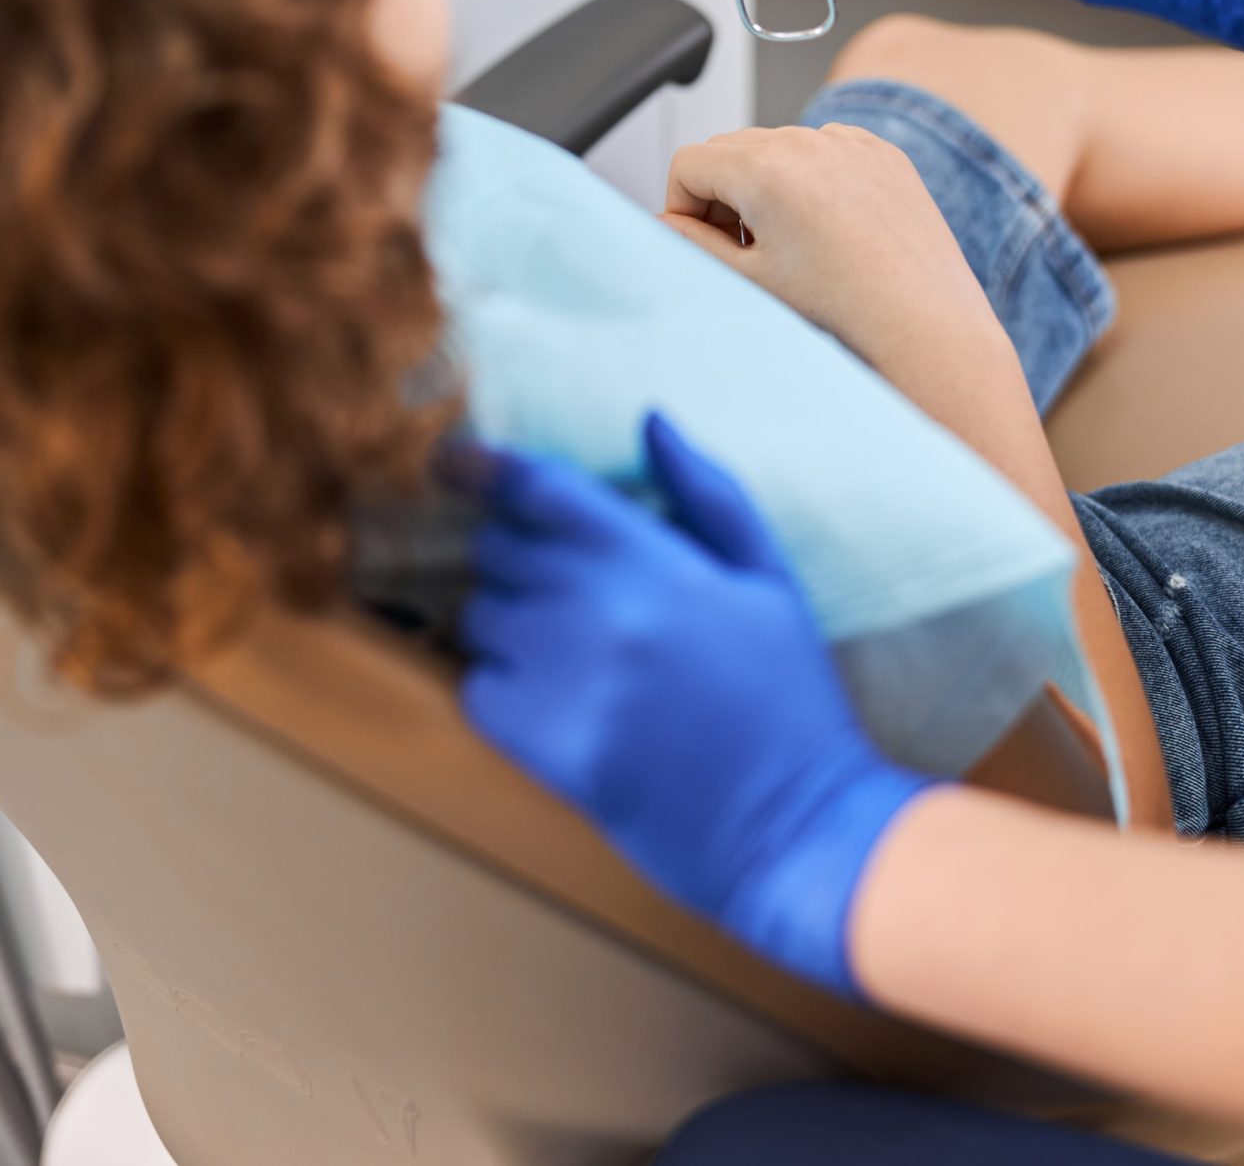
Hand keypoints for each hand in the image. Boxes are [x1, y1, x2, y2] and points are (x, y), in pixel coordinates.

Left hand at [460, 414, 933, 994]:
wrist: (793, 822)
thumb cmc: (787, 697)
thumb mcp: (767, 579)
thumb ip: (706, 494)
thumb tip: (650, 421)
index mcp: (650, 558)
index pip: (534, 487)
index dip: (480, 466)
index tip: (450, 460)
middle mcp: (591, 607)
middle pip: (498, 549)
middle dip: (520, 559)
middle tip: (570, 596)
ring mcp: (557, 676)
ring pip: (483, 617)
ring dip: (513, 626)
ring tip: (581, 661)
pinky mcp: (536, 742)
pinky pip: (479, 688)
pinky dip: (504, 690)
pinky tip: (566, 707)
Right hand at [661, 123, 1002, 374]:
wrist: (925, 324)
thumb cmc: (844, 309)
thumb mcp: (749, 278)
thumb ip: (691, 243)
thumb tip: (663, 221)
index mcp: (766, 168)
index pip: (689, 163)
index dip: (684, 207)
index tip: (705, 243)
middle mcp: (808, 142)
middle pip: (731, 149)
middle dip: (724, 194)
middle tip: (746, 251)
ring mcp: (850, 143)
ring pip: (778, 147)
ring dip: (769, 185)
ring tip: (794, 247)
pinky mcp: (883, 154)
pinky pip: (827, 150)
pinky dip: (816, 180)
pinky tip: (833, 232)